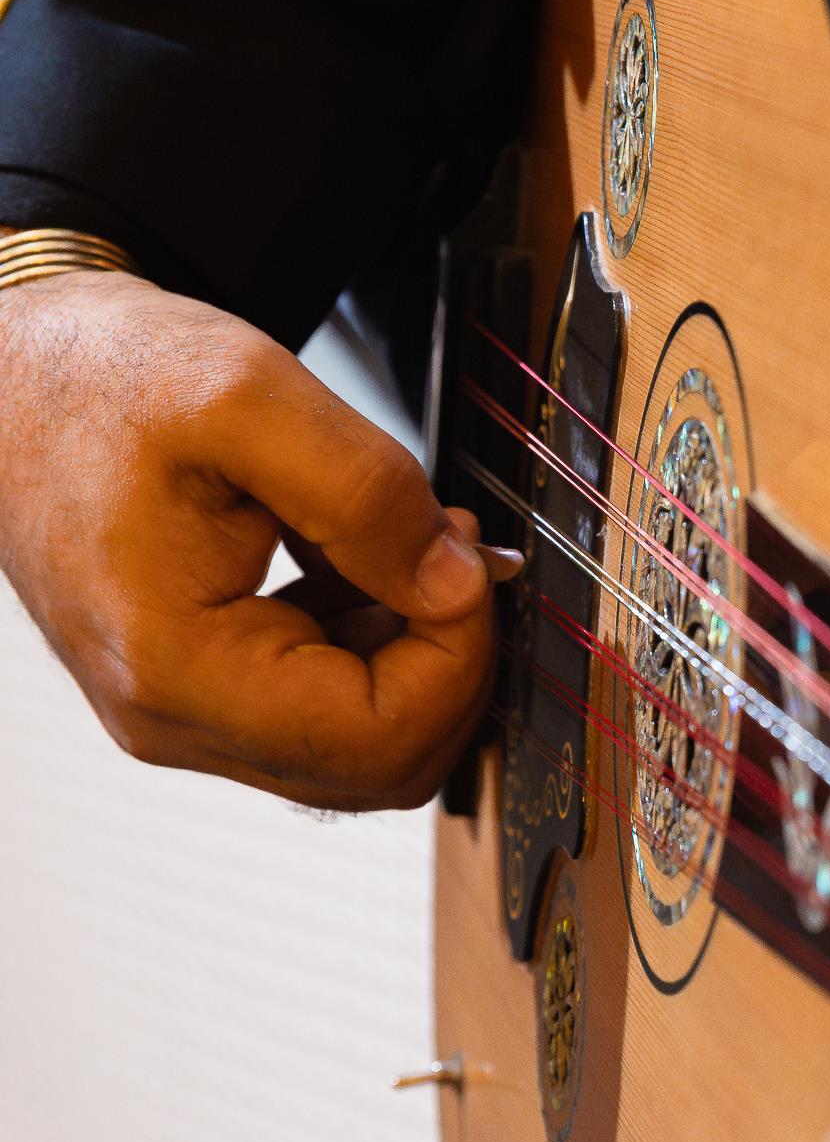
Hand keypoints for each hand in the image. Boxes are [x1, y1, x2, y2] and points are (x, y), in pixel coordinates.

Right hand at [0, 268, 509, 809]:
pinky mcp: (199, 687)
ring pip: (359, 745)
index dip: (458, 658)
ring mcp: (183, 712)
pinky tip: (372, 560)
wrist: (14, 375)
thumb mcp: (249, 395)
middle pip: (378, 766)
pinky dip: (375, 643)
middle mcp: (173, 718)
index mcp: (176, 669)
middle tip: (456, 552)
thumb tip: (458, 585)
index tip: (471, 563)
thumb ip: (368, 494)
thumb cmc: (100, 377)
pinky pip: (323, 708)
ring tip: (413, 540)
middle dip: (448, 663)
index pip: (377, 739)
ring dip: (416, 652)